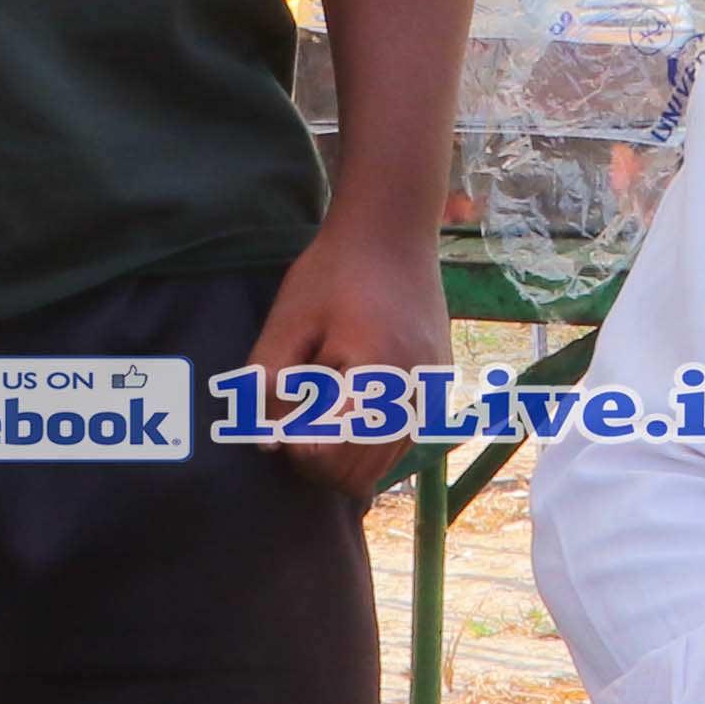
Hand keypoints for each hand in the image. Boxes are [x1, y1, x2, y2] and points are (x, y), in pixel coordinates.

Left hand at [250, 208, 452, 500]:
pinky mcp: (437, 386)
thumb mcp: (288, 321)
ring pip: (384, 464)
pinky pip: (402, 441)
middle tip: (290, 428)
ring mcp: (432, 391)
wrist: (391, 233)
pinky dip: (368, 445)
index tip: (279, 432)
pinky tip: (341, 413)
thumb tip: (267, 444)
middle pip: (362, 470)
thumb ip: (269, 382)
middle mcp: (415, 390)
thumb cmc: (333, 272)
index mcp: (377, 372)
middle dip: (318, 463)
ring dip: (344, 460)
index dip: (300, 453)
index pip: (337, 452)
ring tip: (312, 422)